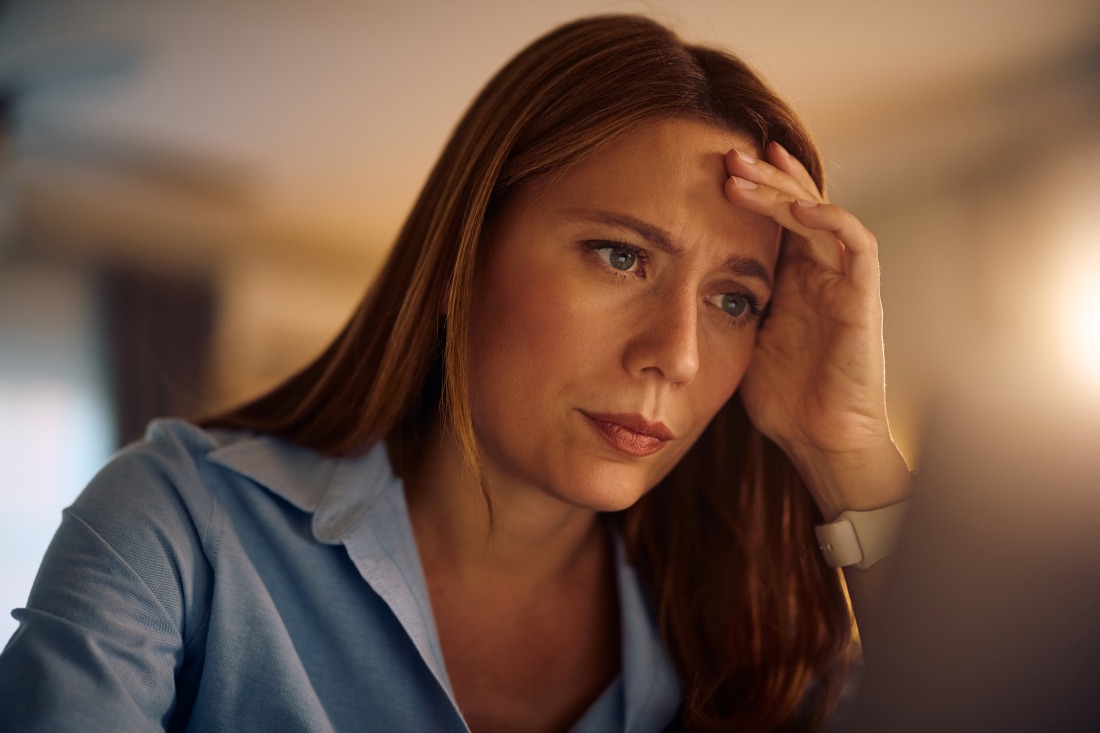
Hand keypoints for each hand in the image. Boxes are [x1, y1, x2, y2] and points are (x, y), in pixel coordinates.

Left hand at [724, 142, 909, 519]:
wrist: (821, 441)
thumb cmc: (783, 399)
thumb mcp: (742, 339)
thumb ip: (729, 304)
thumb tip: (680, 279)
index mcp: (792, 279)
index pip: (776, 217)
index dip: (754, 189)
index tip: (713, 164)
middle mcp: (820, 272)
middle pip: (798, 204)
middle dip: (765, 176)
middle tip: (726, 152)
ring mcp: (844, 282)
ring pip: (822, 213)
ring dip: (787, 189)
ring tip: (749, 169)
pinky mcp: (864, 299)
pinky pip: (857, 246)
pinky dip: (831, 221)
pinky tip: (799, 207)